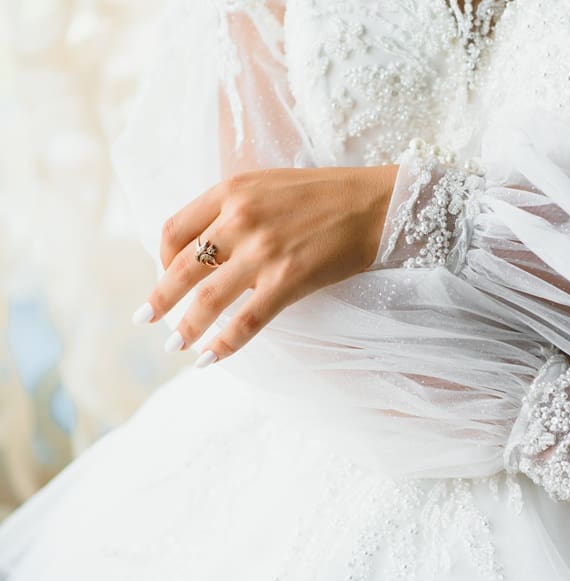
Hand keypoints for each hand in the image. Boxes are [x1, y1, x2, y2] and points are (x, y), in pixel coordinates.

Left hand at [131, 166, 398, 364]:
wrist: (376, 205)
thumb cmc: (326, 195)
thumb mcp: (269, 185)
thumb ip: (234, 209)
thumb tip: (207, 248)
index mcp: (231, 191)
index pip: (174, 229)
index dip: (160, 258)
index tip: (163, 276)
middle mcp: (240, 219)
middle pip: (182, 267)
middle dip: (160, 299)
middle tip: (145, 320)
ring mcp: (264, 251)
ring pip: (209, 299)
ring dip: (187, 328)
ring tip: (176, 346)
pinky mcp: (289, 279)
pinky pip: (247, 320)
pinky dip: (224, 344)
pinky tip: (211, 358)